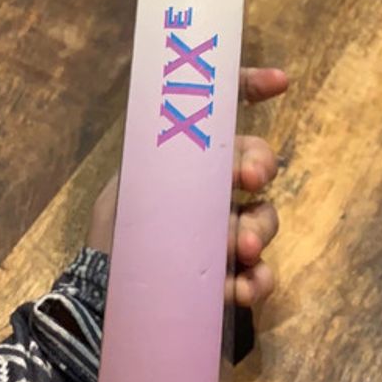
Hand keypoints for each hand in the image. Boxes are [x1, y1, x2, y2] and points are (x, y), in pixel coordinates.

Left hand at [87, 66, 287, 307]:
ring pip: (264, 218)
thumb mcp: (128, 189)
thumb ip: (160, 161)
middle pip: (257, 165)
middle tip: (250, 177)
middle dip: (261, 164)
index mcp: (191, 161)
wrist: (103, 299)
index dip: (251, 89)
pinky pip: (260, 274)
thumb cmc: (116, 237)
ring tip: (242, 247)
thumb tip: (194, 133)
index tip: (277, 82)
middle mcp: (216, 191)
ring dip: (260, 228)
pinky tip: (243, 287)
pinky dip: (258, 280)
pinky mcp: (233, 276)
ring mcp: (228, 232)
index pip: (225, 118)